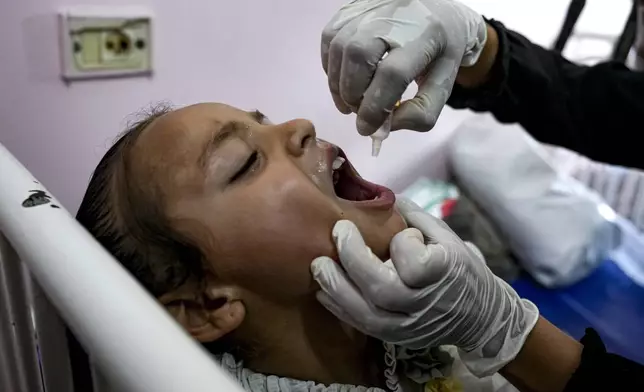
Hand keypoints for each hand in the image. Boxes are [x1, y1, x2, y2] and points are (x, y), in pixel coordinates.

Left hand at [311, 197, 538, 375]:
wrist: (480, 318)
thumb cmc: (460, 269)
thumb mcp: (447, 238)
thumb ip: (416, 218)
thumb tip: (383, 196)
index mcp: (445, 273)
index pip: (415, 262)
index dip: (403, 243)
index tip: (403, 234)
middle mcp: (425, 303)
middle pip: (382, 288)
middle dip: (353, 258)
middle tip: (337, 232)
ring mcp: (409, 326)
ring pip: (366, 312)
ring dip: (336, 286)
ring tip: (318, 265)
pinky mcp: (395, 338)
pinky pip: (362, 325)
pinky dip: (339, 307)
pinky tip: (324, 289)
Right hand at [321, 0, 486, 134]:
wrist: (437, 9)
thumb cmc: (440, 50)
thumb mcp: (445, 83)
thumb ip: (422, 112)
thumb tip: (385, 126)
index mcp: (425, 33)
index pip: (392, 73)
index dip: (375, 107)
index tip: (368, 128)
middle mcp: (394, 15)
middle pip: (359, 56)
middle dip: (353, 95)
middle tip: (359, 113)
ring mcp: (368, 9)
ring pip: (340, 48)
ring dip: (338, 85)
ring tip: (351, 102)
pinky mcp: (351, 9)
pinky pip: (329, 40)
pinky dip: (331, 67)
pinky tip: (344, 81)